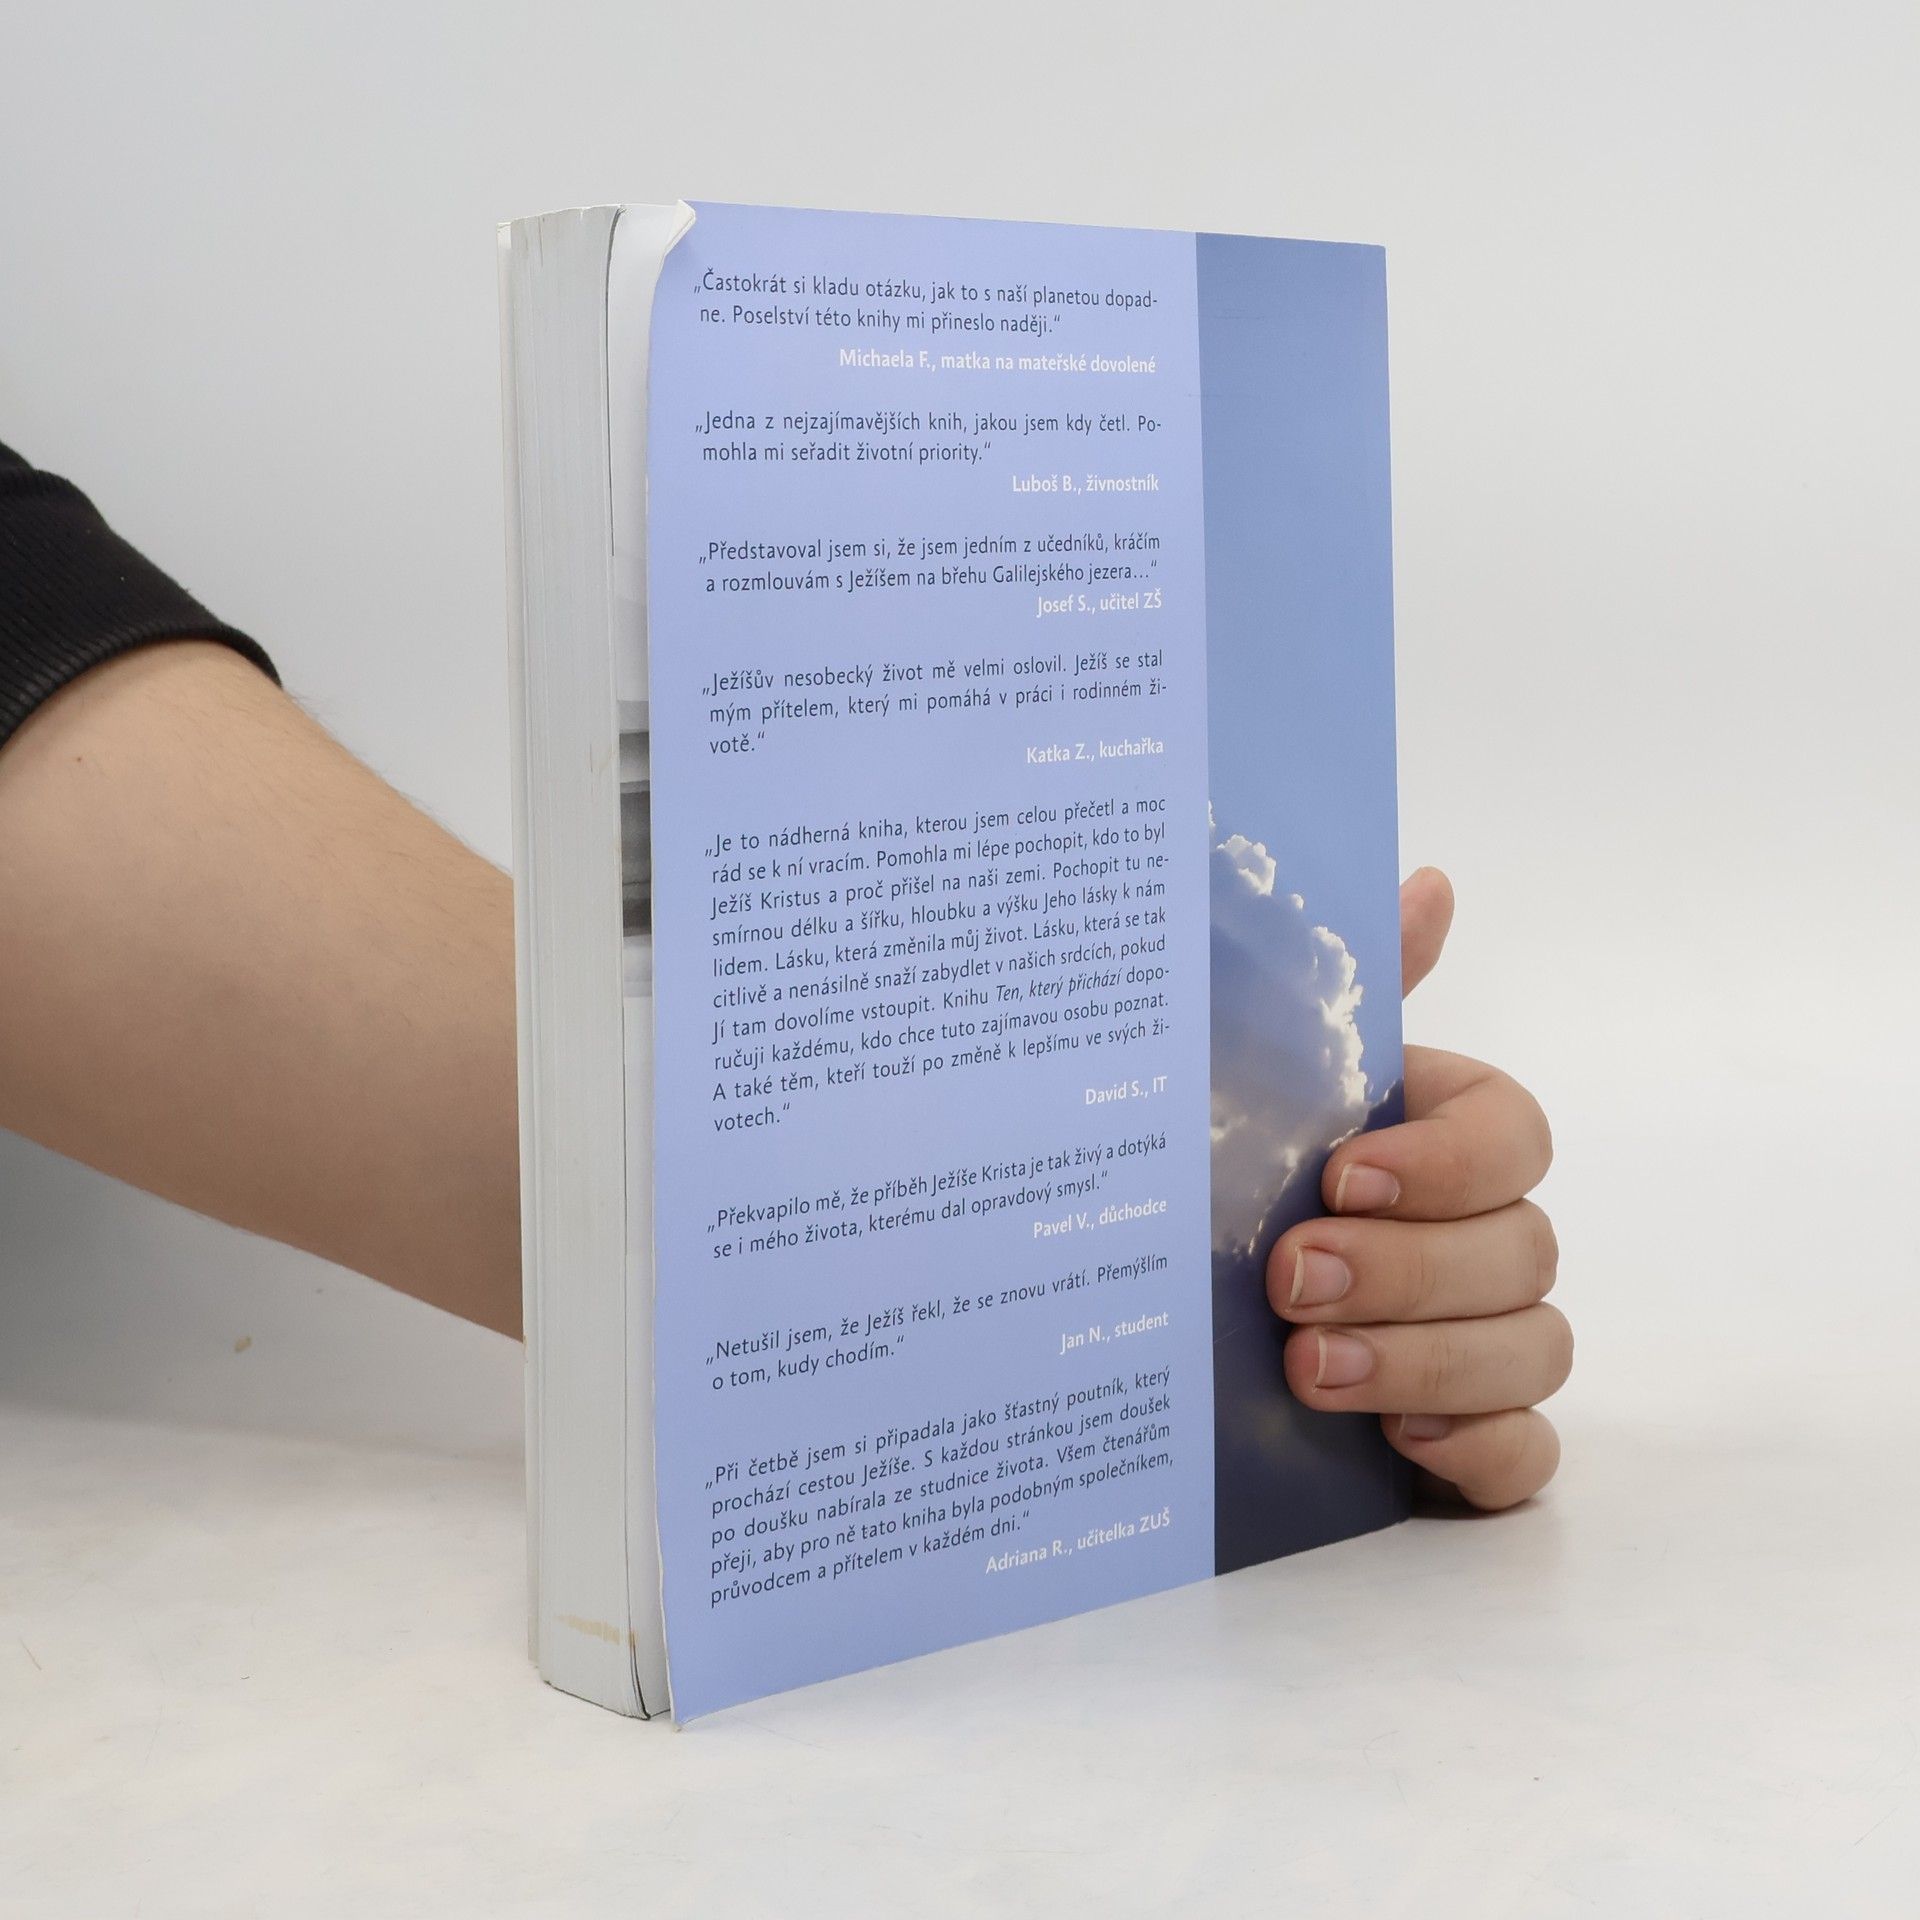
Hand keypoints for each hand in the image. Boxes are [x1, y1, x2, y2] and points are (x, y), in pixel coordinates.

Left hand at [1267, 869, 1567, 1509]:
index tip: (1341, 1173)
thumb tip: (1431, 881)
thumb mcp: (1258, 1079)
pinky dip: (1482, 1446)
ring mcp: (1486, 1340)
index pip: (1512, 1134)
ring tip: (1310, 1368)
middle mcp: (1479, 1236)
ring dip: (1430, 1359)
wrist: (1156, 1316)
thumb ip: (1351, 994)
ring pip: (1536, 1348)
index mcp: (1439, 1140)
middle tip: (1292, 1281)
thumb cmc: (1224, 1177)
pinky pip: (1530, 1454)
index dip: (1445, 1159)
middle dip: (1411, 1269)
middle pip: (1525, 1248)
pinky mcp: (1471, 1437)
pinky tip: (1401, 1437)